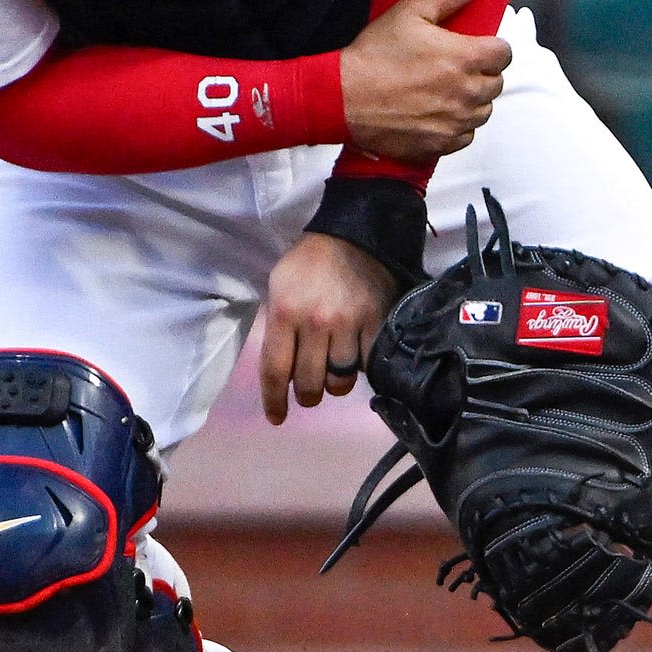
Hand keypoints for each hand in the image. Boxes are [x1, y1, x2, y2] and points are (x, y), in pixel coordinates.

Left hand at [257, 231, 399, 422]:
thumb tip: (281, 371)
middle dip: (308, 396)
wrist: (354, 233)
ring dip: (335, 384)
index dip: (274, 401)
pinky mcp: (376, 323)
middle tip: (310, 392)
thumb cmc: (309, 263)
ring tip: (335, 372)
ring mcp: (348, 324)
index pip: (275, 371)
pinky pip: (368, 365)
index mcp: (284, 312)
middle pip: (310, 384)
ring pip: (341, 382)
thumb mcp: (279, 286)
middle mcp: (315, 323)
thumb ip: (278, 328)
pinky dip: (361, 368)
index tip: (277, 418)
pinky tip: (356, 357)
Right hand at [336, 0, 508, 161]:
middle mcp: (467, 93)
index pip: (505, 54)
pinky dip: (457, 125)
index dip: (493, 47)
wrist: (343, 99)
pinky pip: (466, 136)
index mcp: (465, 58)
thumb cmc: (374, 54)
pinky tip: (436, 113)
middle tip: (455, 67)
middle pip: (497, 83)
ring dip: (472, 100)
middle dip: (482, 73)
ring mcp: (455, 122)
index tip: (476, 47)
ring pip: (483, 111)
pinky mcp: (441, 144)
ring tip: (446, 91)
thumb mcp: (410, 12)